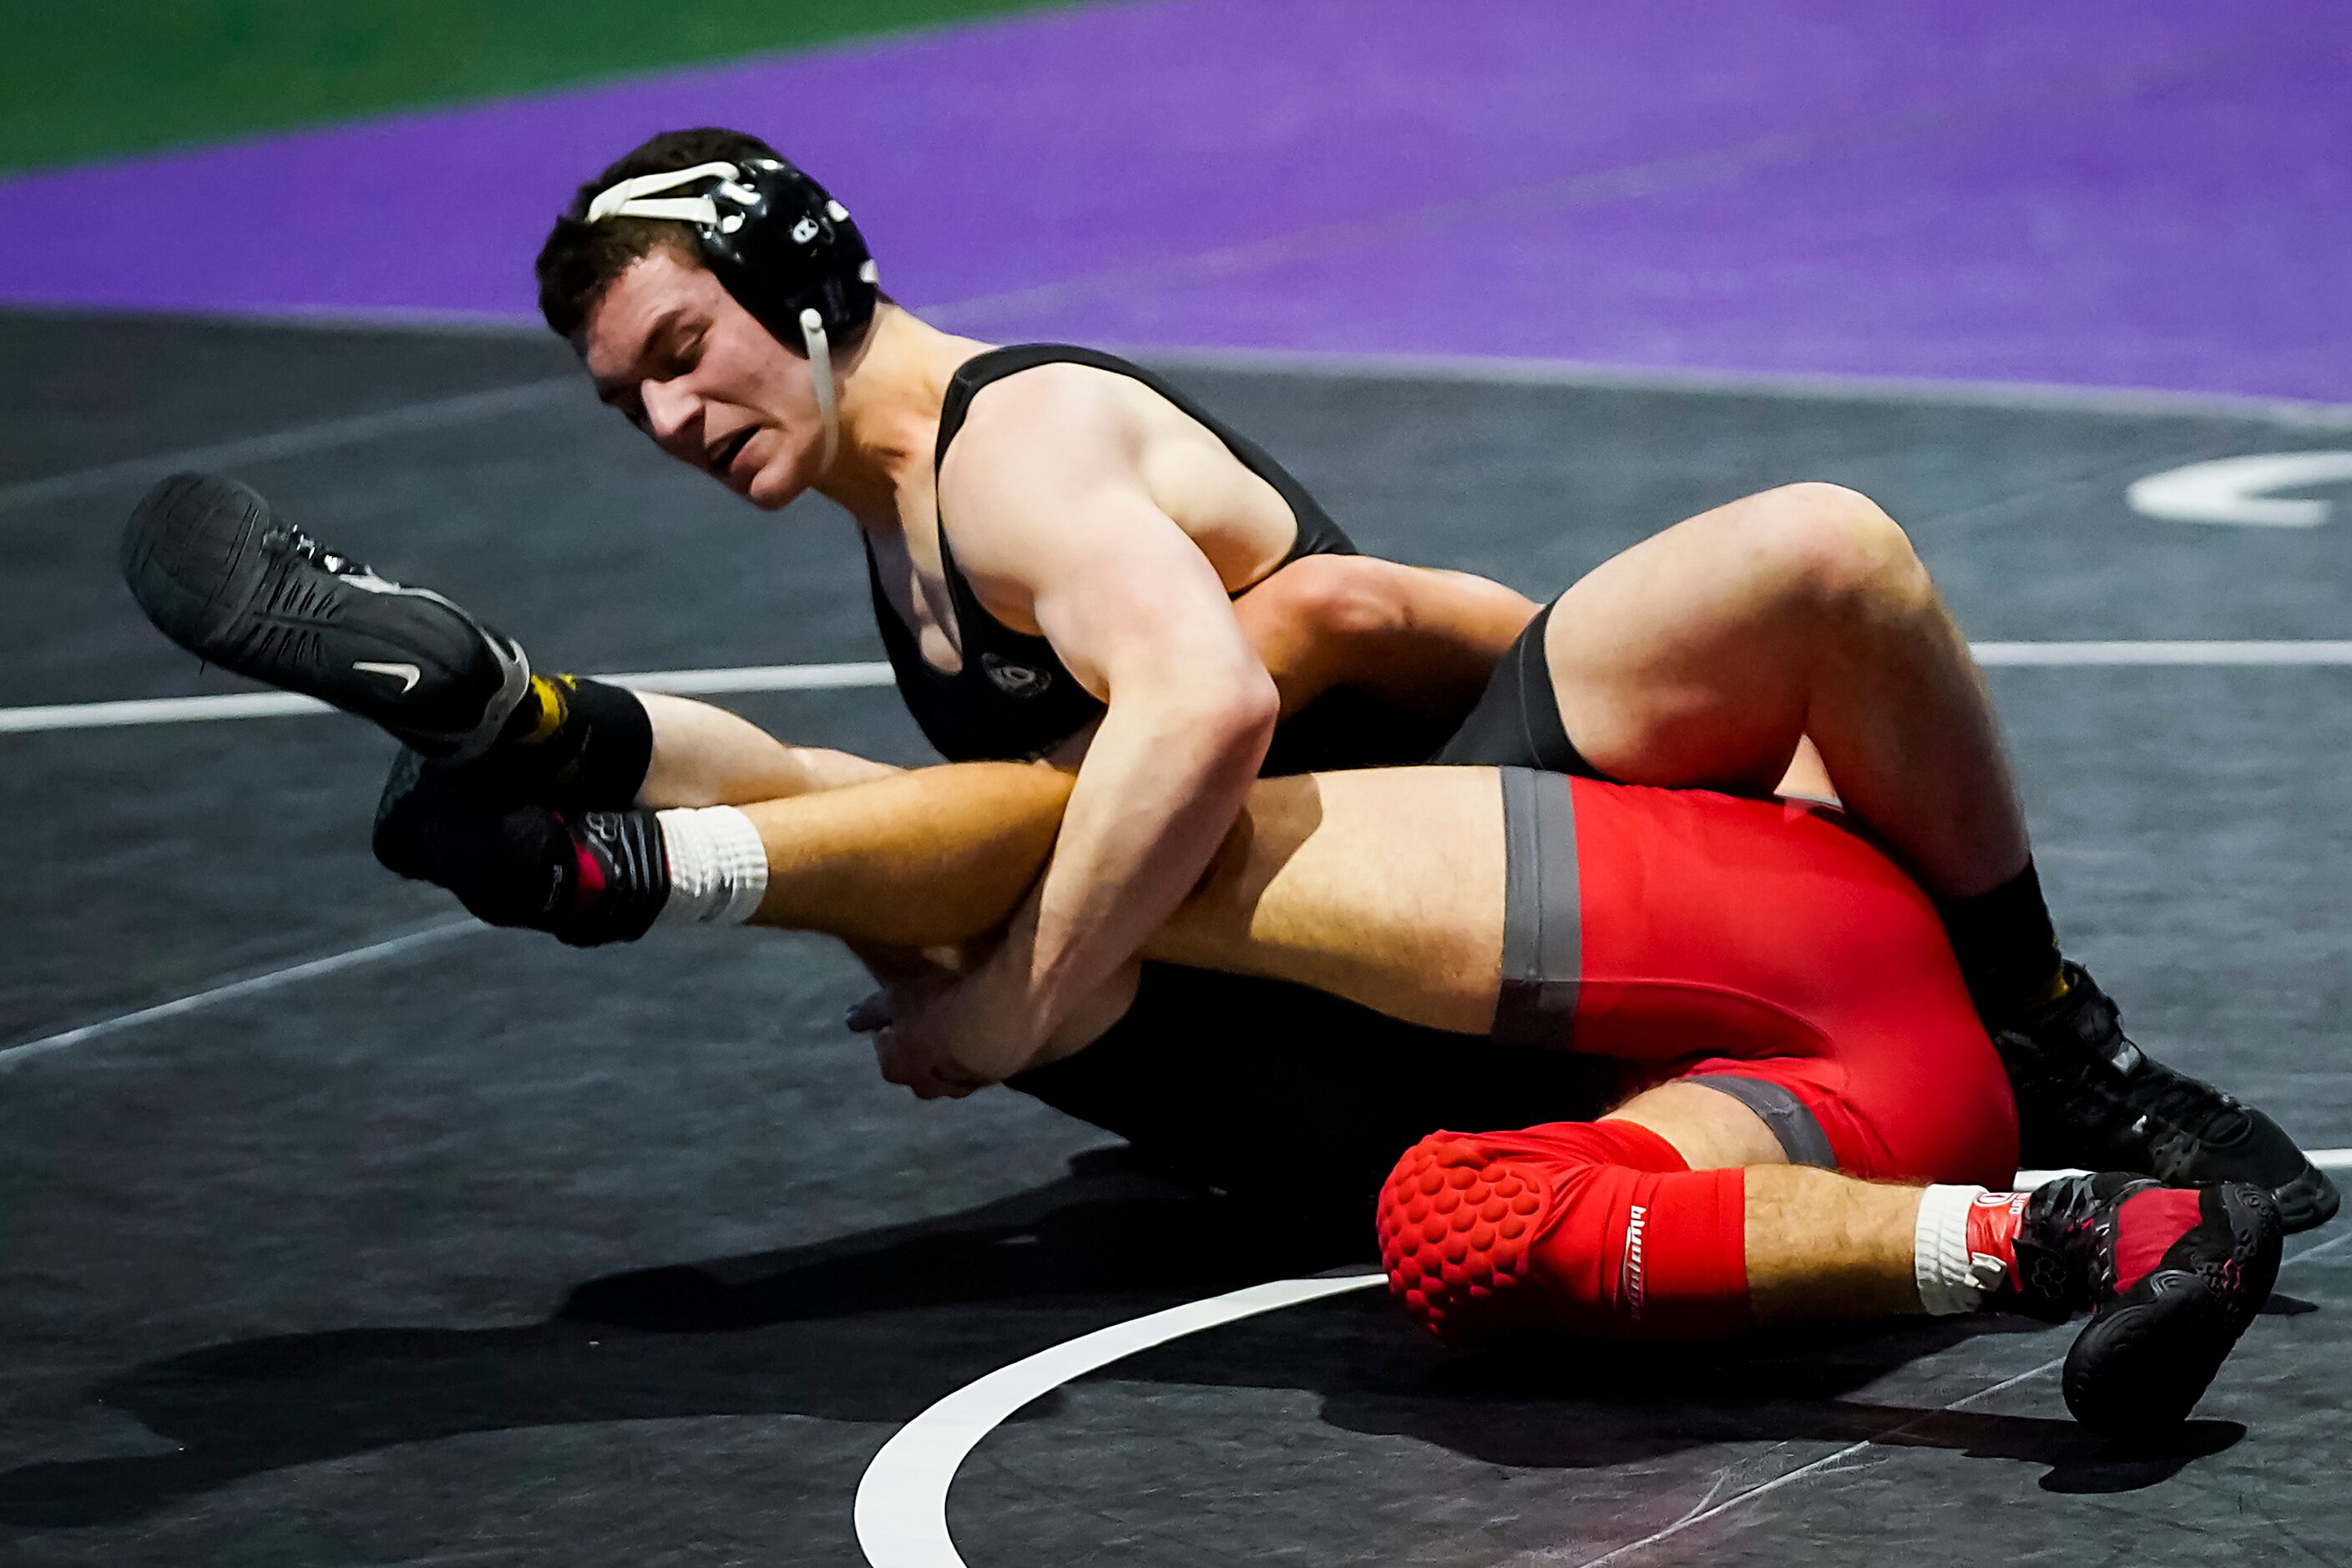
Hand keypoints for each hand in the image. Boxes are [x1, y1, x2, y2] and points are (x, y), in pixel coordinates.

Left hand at [846, 968, 1038, 1100]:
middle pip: (914, 1064)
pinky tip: (982, 1034)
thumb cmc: (935, 1010)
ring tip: (959, 1027)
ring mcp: (956, 1089)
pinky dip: (973, 1055)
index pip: (883, 1045)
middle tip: (931, 1019)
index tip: (902, 1010)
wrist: (993, 1026)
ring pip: (944, 1070)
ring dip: (947, 1055)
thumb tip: (849, 1020)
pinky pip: (973, 1066)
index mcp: (893, 1068)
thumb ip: (870, 1011)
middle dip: (918, 1047)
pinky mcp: (986, 1083)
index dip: (891, 1026)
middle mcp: (922, 1087)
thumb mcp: (894, 1000)